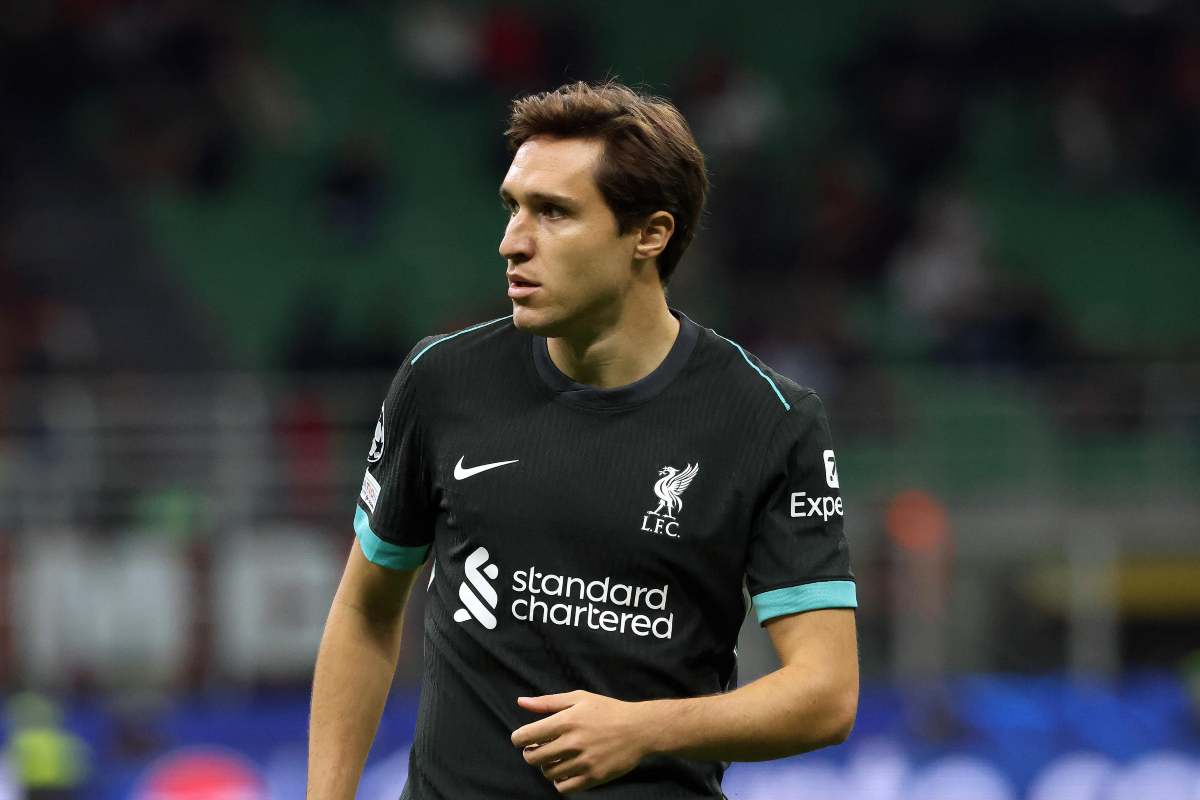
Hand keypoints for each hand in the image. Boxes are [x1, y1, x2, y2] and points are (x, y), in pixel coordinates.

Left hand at [511, 690, 654, 793]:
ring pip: (548, 773)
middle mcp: (573, 742)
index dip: (518, 739)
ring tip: (555, 758)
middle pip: (534, 758)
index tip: (521, 740)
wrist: (639, 729)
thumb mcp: (578, 698)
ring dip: (546, 767)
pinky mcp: (594, 777)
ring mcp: (584, 761)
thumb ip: (547, 702)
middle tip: (538, 749)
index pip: (527, 736)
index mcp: (566, 720)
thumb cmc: (607, 710)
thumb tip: (520, 702)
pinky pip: (564, 787)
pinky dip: (560, 782)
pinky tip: (565, 771)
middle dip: (530, 754)